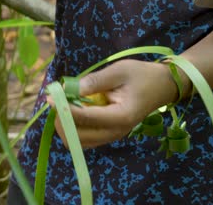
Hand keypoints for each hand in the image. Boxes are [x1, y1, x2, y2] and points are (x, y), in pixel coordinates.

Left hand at [51, 59, 181, 148]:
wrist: (161, 87)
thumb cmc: (141, 76)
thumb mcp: (119, 71)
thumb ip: (93, 81)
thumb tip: (68, 89)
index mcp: (120, 117)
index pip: (85, 119)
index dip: (63, 109)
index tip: (51, 97)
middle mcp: (115, 132)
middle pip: (76, 138)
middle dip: (61, 120)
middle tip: (56, 100)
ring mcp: (111, 136)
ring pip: (77, 142)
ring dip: (65, 126)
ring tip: (64, 104)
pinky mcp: (107, 135)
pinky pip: (83, 138)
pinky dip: (73, 127)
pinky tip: (73, 110)